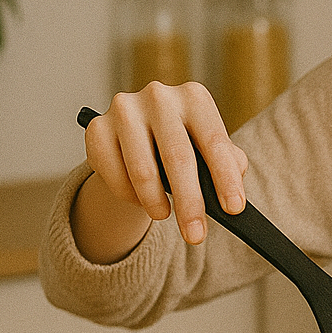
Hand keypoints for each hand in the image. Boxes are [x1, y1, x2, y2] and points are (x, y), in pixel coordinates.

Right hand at [76, 82, 248, 253]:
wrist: (139, 135)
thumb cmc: (184, 144)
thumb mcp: (209, 147)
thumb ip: (229, 162)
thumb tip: (235, 185)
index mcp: (194, 97)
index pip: (214, 141)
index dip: (225, 178)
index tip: (234, 209)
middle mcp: (159, 96)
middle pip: (177, 158)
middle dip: (190, 202)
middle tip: (196, 235)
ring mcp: (125, 109)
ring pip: (142, 170)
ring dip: (155, 203)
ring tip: (164, 215)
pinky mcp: (97, 127)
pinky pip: (113, 174)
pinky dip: (128, 195)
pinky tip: (139, 199)